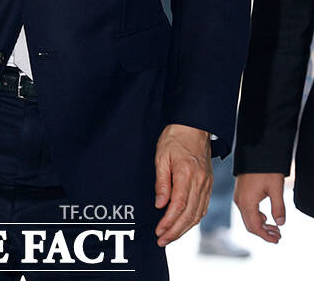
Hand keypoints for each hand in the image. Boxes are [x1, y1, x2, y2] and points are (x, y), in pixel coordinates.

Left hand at [154, 124, 212, 246]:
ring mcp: (206, 183)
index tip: (158, 231)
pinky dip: (193, 219)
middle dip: (175, 231)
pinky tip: (184, 224)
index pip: (178, 206)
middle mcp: (200, 181)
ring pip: (198, 214)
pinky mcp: (208, 184)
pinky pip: (203, 207)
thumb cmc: (175, 138)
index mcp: (187, 173)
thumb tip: (159, 205)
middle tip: (162, 240)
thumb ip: (162, 182)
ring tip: (170, 236)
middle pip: (189, 215)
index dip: (168, 222)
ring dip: (184, 228)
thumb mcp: (161, 156)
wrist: (194, 126)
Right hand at [233, 172, 284, 242]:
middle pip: (250, 225)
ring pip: (248, 218)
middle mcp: (239, 201)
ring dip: (261, 225)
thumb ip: (278, 208)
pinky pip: (246, 210)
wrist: (254, 151)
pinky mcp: (240, 192)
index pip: (255, 227)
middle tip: (278, 236)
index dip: (266, 236)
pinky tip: (265, 217)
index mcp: (247, 202)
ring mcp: (239, 196)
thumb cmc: (265, 168)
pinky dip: (256, 217)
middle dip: (264, 233)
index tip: (277, 240)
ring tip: (275, 228)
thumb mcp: (275, 188)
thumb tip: (280, 224)